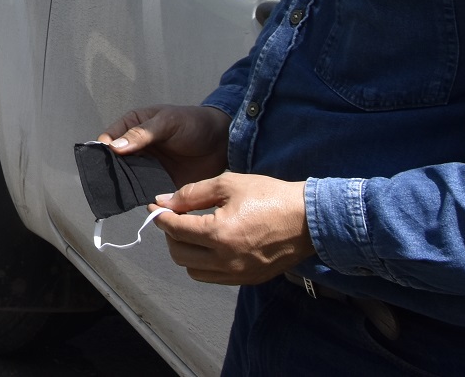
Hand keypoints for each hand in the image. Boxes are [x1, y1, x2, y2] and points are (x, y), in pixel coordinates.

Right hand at [103, 104, 231, 186]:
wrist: (223, 142)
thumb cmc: (193, 123)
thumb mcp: (167, 122)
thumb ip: (142, 133)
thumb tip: (114, 147)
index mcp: (132, 128)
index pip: (108, 140)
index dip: (102, 152)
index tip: (101, 165)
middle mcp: (135, 149)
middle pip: (114, 163)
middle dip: (112, 174)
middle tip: (110, 186)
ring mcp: (147, 168)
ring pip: (128, 180)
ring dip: (126, 188)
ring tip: (125, 196)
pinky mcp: (160, 184)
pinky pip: (146, 193)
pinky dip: (144, 198)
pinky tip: (143, 202)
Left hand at [155, 173, 313, 284]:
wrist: (309, 219)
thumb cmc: (269, 195)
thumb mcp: (227, 184)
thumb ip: (191, 193)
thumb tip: (163, 201)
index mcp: (220, 234)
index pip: (175, 230)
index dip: (160, 217)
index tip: (155, 208)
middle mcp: (227, 260)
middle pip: (179, 254)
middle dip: (170, 235)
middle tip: (174, 217)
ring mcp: (239, 274)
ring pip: (193, 270)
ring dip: (185, 251)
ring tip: (191, 231)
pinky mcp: (249, 279)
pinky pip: (213, 277)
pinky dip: (203, 263)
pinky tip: (209, 244)